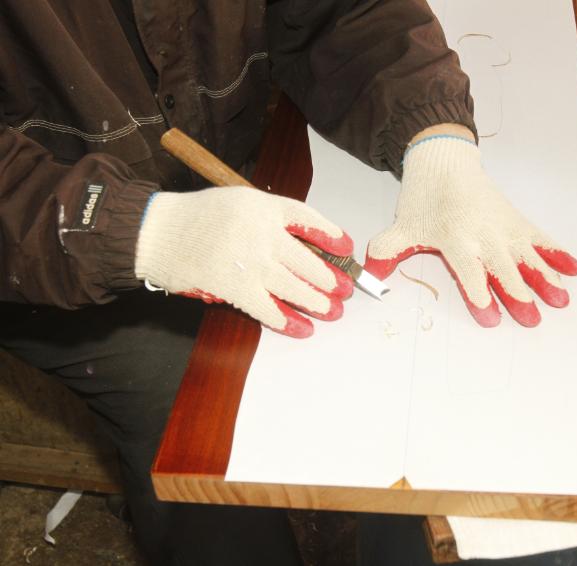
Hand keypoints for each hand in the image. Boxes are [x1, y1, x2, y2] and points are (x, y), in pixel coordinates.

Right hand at [135, 186, 352, 337]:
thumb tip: (307, 247)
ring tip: (332, 311)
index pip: (309, 219)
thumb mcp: (241, 202)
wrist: (157, 233)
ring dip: (318, 303)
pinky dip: (289, 322)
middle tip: (344, 290)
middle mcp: (262, 232)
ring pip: (296, 288)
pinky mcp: (235, 288)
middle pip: (308, 261)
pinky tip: (303, 328)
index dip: (332, 236)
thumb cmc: (198, 218)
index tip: (346, 249)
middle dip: (331, 279)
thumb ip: (271, 220)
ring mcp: (250, 262)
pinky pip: (270, 310)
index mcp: (264, 207)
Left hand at [365, 136, 576, 326]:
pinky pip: (541, 239)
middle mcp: (484, 234)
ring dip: (545, 279)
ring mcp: (504, 227)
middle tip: (531, 319)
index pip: (469, 271)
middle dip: (519, 295)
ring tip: (560, 300)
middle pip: (504, 268)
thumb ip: (387, 252)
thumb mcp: (403, 226)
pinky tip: (574, 269)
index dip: (479, 295)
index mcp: (455, 238)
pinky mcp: (517, 220)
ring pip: (528, 256)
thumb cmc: (424, 198)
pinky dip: (558, 253)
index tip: (490, 318)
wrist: (445, 160)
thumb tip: (369, 277)